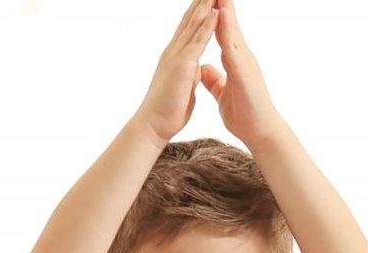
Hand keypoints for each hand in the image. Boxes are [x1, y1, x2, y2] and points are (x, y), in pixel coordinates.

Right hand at [134, 0, 215, 142]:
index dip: (198, 10)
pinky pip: (197, 41)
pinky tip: (215, 12)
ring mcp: (177, 56)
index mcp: (176, 56)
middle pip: (190, 19)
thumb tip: (194, 70)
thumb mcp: (183, 86)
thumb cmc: (167, 110)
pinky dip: (207, 25)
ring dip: (205, 5)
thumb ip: (189, 74)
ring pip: (194, 24)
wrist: (153, 125)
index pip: (189, 27)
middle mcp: (174, 51)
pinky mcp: (183, 65)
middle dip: (201, 0)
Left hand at [200, 0, 281, 143]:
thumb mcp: (223, 92)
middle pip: (229, 23)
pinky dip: (228, 31)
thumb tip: (202, 69)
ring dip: (225, 9)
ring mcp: (245, 63)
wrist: (261, 133)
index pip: (222, 30)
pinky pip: (234, 47)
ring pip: (232, 30)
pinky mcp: (245, 72)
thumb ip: (214, 79)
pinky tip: (222, 16)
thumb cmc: (245, 115)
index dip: (215, 12)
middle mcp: (241, 56)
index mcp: (235, 60)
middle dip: (222, 3)